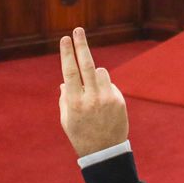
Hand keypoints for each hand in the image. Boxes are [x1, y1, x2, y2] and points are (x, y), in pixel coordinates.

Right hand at [57, 27, 127, 156]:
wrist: (105, 152)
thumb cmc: (81, 135)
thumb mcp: (67, 119)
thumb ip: (65, 98)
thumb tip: (64, 81)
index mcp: (74, 103)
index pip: (69, 71)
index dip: (67, 53)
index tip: (65, 39)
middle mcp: (91, 98)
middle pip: (86, 64)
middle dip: (81, 45)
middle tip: (78, 30)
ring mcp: (107, 99)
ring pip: (100, 72)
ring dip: (94, 75)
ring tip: (92, 93)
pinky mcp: (119, 100)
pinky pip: (110, 84)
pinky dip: (104, 87)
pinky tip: (103, 105)